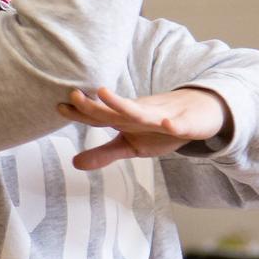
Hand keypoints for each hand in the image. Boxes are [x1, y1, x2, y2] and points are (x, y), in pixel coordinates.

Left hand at [58, 85, 225, 169]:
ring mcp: (164, 116)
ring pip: (144, 112)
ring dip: (126, 105)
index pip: (100, 116)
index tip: (58, 107)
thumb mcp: (131, 145)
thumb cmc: (159, 128)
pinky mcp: (187, 123)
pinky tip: (168, 125)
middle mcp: (141, 113)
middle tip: (75, 95)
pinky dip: (175, 124)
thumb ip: (104, 153)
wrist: (199, 113)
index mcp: (126, 119)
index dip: (81, 113)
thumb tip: (74, 163)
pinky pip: (181, 124)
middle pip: (116, 109)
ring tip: (108, 96)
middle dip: (97, 104)